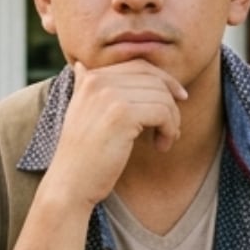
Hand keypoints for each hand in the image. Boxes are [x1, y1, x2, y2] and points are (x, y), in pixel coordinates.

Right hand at [39, 61, 188, 209]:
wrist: (70, 184)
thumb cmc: (82, 155)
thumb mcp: (81, 114)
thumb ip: (85, 88)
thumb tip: (82, 67)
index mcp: (91, 78)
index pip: (140, 66)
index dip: (165, 80)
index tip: (179, 99)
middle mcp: (98, 81)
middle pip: (154, 80)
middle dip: (171, 103)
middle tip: (172, 129)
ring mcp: (110, 95)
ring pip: (162, 97)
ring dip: (172, 121)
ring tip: (164, 140)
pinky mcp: (122, 114)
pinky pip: (163, 112)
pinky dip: (170, 130)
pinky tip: (162, 145)